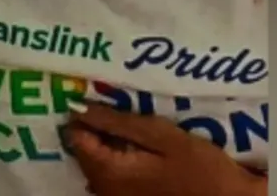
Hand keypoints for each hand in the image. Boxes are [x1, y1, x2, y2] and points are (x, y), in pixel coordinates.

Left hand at [66, 103, 265, 195]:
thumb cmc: (201, 169)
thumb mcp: (163, 138)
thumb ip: (119, 123)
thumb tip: (80, 107)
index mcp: (108, 173)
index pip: (75, 137)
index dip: (82, 112)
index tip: (92, 90)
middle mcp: (103, 189)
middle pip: (83, 150)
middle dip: (94, 124)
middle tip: (110, 99)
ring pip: (96, 161)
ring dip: (106, 139)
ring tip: (123, 116)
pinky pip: (111, 172)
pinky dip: (117, 153)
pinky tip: (133, 141)